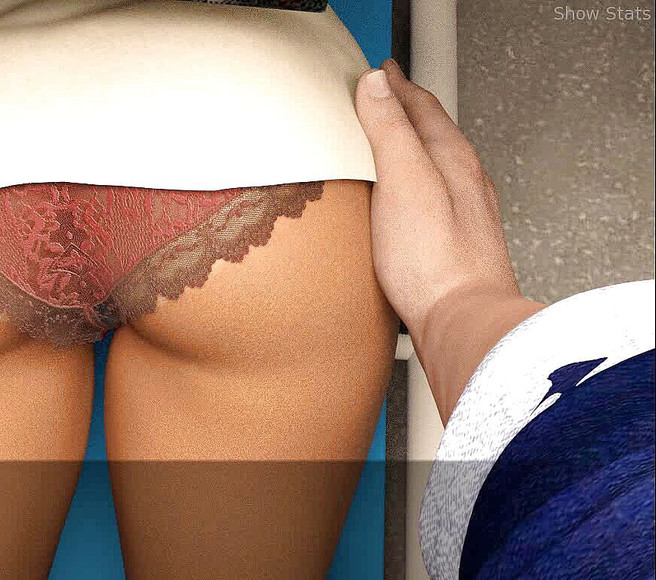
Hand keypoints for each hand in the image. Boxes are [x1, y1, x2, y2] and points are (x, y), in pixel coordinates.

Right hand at [354, 60, 542, 420]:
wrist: (462, 323)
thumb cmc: (436, 262)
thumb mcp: (404, 182)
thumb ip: (390, 130)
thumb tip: (375, 85)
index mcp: (452, 159)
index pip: (422, 106)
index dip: (395, 86)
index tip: (378, 73)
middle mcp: (464, 182)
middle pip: (432, 133)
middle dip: (405, 112)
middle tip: (382, 99)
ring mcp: (463, 215)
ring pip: (434, 166)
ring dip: (411, 148)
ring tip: (389, 143)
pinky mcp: (453, 245)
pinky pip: (431, 198)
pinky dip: (413, 184)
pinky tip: (402, 202)